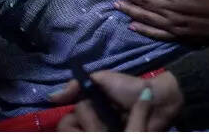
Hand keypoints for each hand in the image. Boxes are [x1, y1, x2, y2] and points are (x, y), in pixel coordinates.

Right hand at [51, 70, 183, 130]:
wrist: (156, 100)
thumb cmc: (130, 87)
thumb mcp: (103, 80)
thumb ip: (77, 85)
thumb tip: (51, 97)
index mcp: (88, 111)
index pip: (67, 122)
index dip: (77, 117)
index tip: (87, 107)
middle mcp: (92, 126)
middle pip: (73, 129)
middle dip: (90, 120)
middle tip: (107, 115)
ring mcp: (103, 132)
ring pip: (87, 133)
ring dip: (98, 127)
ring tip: (114, 123)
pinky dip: (104, 131)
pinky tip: (116, 128)